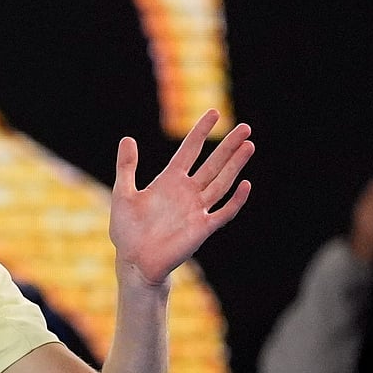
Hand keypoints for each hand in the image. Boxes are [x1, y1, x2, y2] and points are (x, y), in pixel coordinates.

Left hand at [109, 109, 253, 284]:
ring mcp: (196, 209)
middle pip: (212, 164)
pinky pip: (223, 212)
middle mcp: (187, 192)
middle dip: (228, 146)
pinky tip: (244, 184)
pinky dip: (234, 200)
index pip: (189, 151)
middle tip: (245, 128)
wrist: (134, 260)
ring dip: (235, 166)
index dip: (201, 132)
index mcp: (169, 181)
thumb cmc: (127, 229)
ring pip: (221, 183)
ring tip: (248, 146)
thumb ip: (127, 167)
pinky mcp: (202, 228)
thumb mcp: (124, 193)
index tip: (214, 113)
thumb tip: (127, 138)